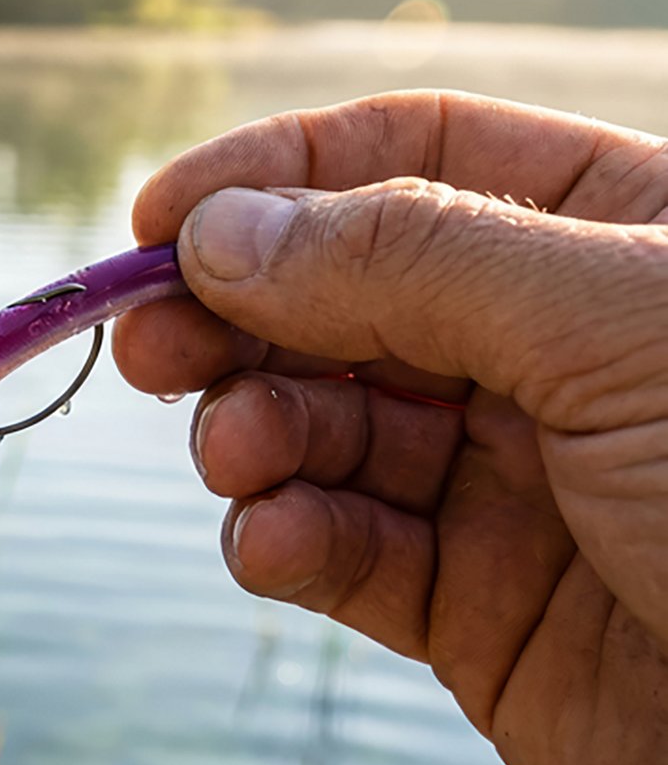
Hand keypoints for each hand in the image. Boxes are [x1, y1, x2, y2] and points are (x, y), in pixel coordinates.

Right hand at [113, 90, 667, 764]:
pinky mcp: (474, 607)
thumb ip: (407, 258)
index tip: (159, 223)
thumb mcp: (613, 325)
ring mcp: (508, 482)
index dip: (277, 176)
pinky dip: (289, 541)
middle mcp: (550, 352)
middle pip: (342, 297)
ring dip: (256, 434)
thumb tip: (218, 231)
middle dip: (237, 316)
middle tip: (151, 347)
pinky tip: (270, 545)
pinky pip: (346, 551)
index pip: (413, 157)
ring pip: (327, 428)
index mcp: (611, 239)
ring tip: (238, 459)